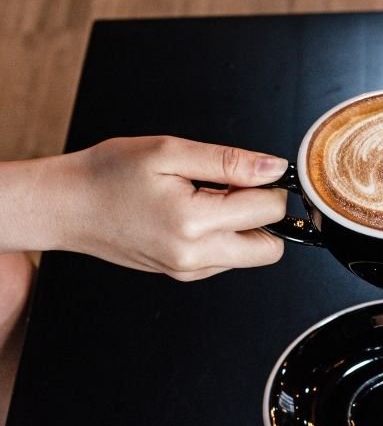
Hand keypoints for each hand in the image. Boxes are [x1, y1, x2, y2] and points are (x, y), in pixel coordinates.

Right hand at [53, 136, 287, 280]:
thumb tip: (274, 168)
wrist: (65, 205)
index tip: (246, 169)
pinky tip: (196, 214)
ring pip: (251, 255)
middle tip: (234, 187)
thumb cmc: (108, 174)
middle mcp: (195, 256)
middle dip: (265, 215)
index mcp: (194, 222)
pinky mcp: (183, 274)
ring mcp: (188, 271)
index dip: (267, 184)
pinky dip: (224, 236)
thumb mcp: (170, 151)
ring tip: (207, 198)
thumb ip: (229, 161)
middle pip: (270, 248)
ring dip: (244, 226)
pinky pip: (226, 259)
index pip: (269, 210)